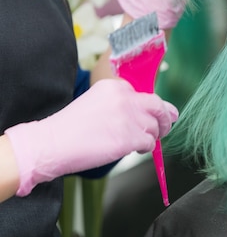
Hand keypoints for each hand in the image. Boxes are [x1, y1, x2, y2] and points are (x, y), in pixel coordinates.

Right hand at [5, 79, 177, 195]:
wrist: (51, 143)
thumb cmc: (71, 127)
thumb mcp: (97, 102)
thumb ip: (121, 104)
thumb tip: (146, 113)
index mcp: (116, 86)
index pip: (146, 94)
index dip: (152, 107)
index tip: (153, 115)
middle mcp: (125, 98)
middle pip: (159, 107)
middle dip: (166, 118)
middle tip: (166, 127)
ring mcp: (128, 118)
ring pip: (155, 127)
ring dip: (152, 136)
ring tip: (140, 142)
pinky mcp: (129, 138)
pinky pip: (149, 143)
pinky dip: (145, 149)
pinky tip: (133, 150)